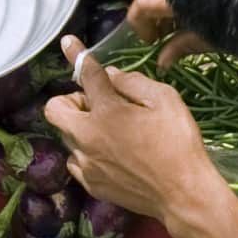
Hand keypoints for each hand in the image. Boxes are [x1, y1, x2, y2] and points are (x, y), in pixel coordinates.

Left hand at [40, 37, 221, 226]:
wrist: (183, 195)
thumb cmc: (179, 143)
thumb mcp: (166, 101)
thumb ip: (134, 83)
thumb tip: (111, 76)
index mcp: (107, 111)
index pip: (86, 75)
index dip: (77, 55)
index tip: (68, 42)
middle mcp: (87, 136)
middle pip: (54, 110)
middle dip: (71, 101)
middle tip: (98, 106)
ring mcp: (87, 163)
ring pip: (66, 137)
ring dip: (81, 130)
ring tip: (110, 135)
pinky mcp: (91, 184)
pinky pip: (76, 162)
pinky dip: (87, 154)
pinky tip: (111, 157)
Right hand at [119, 0, 205, 70]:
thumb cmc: (231, 20)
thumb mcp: (204, 38)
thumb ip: (181, 47)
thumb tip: (161, 63)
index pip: (141, 4)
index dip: (140, 25)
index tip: (150, 41)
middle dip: (155, 20)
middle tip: (164, 37)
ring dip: (169, 12)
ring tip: (180, 30)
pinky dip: (182, 4)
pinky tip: (195, 18)